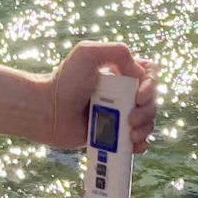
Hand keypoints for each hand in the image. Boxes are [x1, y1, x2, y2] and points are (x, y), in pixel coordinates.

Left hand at [39, 43, 159, 154]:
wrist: (47, 111)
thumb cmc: (64, 81)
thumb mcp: (88, 53)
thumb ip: (118, 52)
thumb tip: (138, 73)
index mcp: (119, 72)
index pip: (148, 74)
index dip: (151, 86)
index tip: (138, 96)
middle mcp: (121, 92)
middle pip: (151, 101)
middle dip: (148, 112)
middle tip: (131, 119)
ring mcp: (117, 114)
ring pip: (146, 121)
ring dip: (145, 128)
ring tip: (130, 135)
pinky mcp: (111, 135)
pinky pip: (135, 141)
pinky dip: (141, 144)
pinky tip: (136, 146)